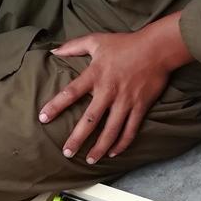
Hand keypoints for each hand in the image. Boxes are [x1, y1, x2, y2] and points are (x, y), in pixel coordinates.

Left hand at [39, 12, 192, 164]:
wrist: (157, 48)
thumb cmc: (125, 43)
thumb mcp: (96, 40)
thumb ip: (73, 46)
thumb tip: (53, 51)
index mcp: (95, 75)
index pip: (70, 93)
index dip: (55, 106)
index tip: (43, 118)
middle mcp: (109, 91)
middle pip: (90, 120)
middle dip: (77, 138)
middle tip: (67, 153)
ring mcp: (126, 101)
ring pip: (111, 130)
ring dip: (100, 147)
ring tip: (90, 160)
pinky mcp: (140, 106)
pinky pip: (130, 129)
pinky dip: (122, 143)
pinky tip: (113, 152)